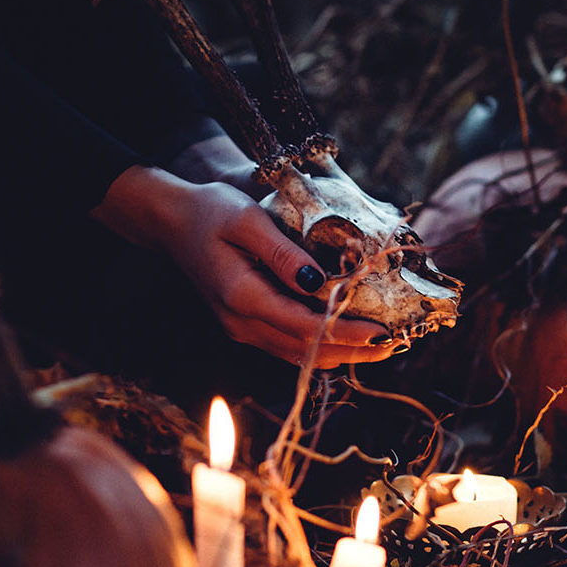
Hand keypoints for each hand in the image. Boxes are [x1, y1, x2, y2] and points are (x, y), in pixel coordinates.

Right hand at [94, 166, 395, 367]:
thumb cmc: (210, 211)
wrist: (172, 221)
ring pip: (298, 354)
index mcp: (241, 297)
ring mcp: (241, 329)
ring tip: (381, 347)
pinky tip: (348, 339)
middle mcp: (241, 323)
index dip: (346, 333)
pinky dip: (321, 346)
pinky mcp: (246, 326)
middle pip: (305, 350)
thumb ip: (282, 253)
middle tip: (394, 346)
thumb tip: (320, 282)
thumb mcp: (247, 220)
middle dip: (353, 351)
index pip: (304, 327)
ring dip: (341, 353)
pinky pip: (288, 346)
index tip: (383, 333)